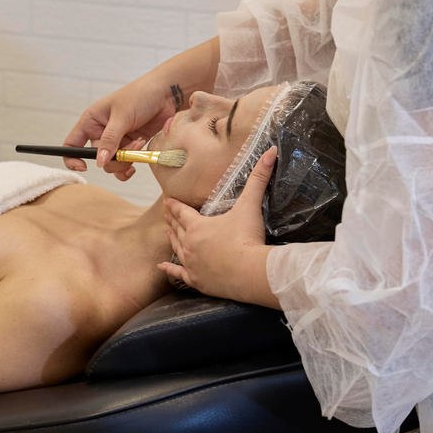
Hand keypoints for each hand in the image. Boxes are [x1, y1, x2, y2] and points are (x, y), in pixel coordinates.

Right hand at [62, 37, 220, 181]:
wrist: (167, 94)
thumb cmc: (140, 95)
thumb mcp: (122, 115)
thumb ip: (110, 139)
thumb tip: (99, 162)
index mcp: (92, 121)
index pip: (71, 144)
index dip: (72, 158)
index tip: (84, 167)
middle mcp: (101, 132)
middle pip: (97, 158)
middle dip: (113, 159)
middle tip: (130, 149)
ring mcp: (117, 140)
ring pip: (112, 164)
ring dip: (125, 161)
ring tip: (139, 145)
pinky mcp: (132, 146)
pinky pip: (125, 164)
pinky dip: (130, 167)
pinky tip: (137, 163)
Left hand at [158, 148, 278, 306]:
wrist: (250, 273)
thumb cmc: (248, 238)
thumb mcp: (251, 206)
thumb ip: (258, 178)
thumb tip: (271, 152)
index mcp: (198, 226)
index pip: (182, 212)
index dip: (175, 206)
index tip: (168, 201)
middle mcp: (190, 244)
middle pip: (178, 229)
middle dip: (172, 221)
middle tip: (166, 215)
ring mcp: (192, 264)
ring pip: (177, 249)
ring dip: (172, 239)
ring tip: (167, 233)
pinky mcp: (197, 281)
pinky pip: (179, 273)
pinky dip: (169, 269)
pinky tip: (161, 267)